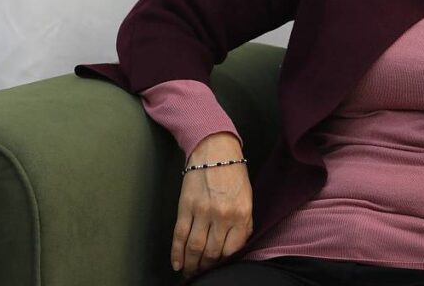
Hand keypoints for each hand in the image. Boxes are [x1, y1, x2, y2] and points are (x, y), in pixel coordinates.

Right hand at [171, 132, 253, 277]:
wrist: (214, 150)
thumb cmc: (233, 173)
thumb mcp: (247, 197)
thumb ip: (244, 222)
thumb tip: (237, 244)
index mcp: (241, 213)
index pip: (232, 249)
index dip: (224, 262)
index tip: (220, 267)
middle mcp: (222, 215)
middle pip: (212, 252)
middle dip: (207, 267)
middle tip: (203, 272)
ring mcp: (202, 212)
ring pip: (194, 248)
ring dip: (191, 264)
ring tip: (190, 272)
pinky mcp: (185, 207)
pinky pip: (179, 236)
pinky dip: (176, 253)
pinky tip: (177, 264)